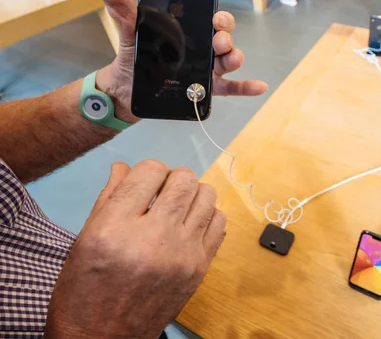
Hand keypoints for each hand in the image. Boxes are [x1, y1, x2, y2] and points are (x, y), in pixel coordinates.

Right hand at [45, 161, 225, 338]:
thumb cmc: (85, 291)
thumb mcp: (84, 240)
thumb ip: (108, 198)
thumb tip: (123, 166)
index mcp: (115, 228)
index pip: (149, 171)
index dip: (147, 170)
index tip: (143, 183)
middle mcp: (153, 238)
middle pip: (184, 179)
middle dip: (172, 178)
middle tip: (161, 193)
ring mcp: (182, 254)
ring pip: (207, 195)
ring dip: (192, 193)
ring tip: (177, 207)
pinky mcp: (199, 268)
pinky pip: (219, 222)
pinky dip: (207, 215)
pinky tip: (190, 224)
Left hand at [89, 0, 267, 122]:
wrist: (125, 91)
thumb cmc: (132, 57)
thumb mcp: (128, 31)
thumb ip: (120, 7)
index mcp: (189, 31)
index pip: (211, 19)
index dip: (219, 17)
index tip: (216, 17)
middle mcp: (201, 48)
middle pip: (223, 39)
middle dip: (226, 38)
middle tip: (218, 41)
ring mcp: (205, 69)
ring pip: (228, 62)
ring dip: (235, 58)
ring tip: (230, 60)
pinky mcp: (205, 90)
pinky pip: (230, 88)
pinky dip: (246, 87)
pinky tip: (260, 86)